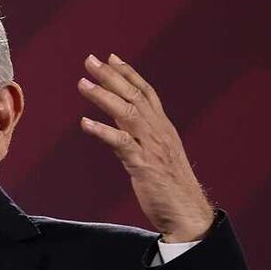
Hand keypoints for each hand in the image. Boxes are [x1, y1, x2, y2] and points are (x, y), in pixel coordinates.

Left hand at [77, 53, 213, 242]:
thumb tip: (123, 129)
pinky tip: (85, 123)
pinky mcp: (144, 165)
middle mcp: (159, 131)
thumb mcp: (158, 155)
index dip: (129, 74)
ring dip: (104, 96)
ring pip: (127, 113)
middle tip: (90, 60)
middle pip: (134, 96)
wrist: (187, 212)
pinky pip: (122, 143)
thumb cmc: (169, 186)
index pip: (146, 92)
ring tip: (83, 83)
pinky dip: (103, 131)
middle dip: (111, 76)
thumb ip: (143, 138)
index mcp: (163, 128)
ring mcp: (152, 147)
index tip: (111, 57)